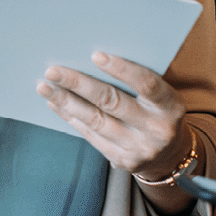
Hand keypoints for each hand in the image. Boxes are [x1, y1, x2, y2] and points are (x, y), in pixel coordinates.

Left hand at [37, 53, 190, 179]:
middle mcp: (156, 130)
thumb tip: (94, 57)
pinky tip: (56, 105)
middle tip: (53, 71)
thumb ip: (138, 81)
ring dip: (67, 102)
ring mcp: (138, 148)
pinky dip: (72, 118)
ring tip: (45, 87)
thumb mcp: (162, 96)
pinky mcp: (122, 161)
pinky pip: (91, 136)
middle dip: (79, 84)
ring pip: (96, 121)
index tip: (95, 55)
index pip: (146, 84)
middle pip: (112, 102)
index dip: (121, 69)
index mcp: (170, 106)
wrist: (170, 156)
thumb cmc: (160, 112)